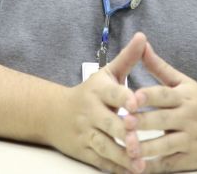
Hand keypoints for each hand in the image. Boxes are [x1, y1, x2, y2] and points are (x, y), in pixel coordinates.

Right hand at [47, 32, 147, 173]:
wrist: (53, 113)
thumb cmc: (90, 92)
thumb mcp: (107, 73)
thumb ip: (128, 58)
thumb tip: (143, 37)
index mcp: (98, 90)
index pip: (112, 93)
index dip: (124, 98)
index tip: (137, 104)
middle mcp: (90, 111)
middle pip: (109, 123)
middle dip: (124, 133)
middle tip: (141, 140)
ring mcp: (86, 132)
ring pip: (104, 145)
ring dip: (122, 156)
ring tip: (141, 164)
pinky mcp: (83, 150)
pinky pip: (100, 160)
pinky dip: (115, 167)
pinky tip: (131, 172)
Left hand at [133, 42, 196, 172]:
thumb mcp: (185, 82)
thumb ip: (160, 67)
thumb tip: (141, 44)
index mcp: (184, 97)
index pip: (164, 95)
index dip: (148, 96)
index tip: (131, 97)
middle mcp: (187, 117)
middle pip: (162, 120)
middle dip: (142, 123)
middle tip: (122, 123)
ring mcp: (189, 140)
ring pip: (165, 145)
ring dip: (145, 148)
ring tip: (127, 148)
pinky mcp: (190, 159)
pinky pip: (170, 164)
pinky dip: (154, 167)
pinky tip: (137, 168)